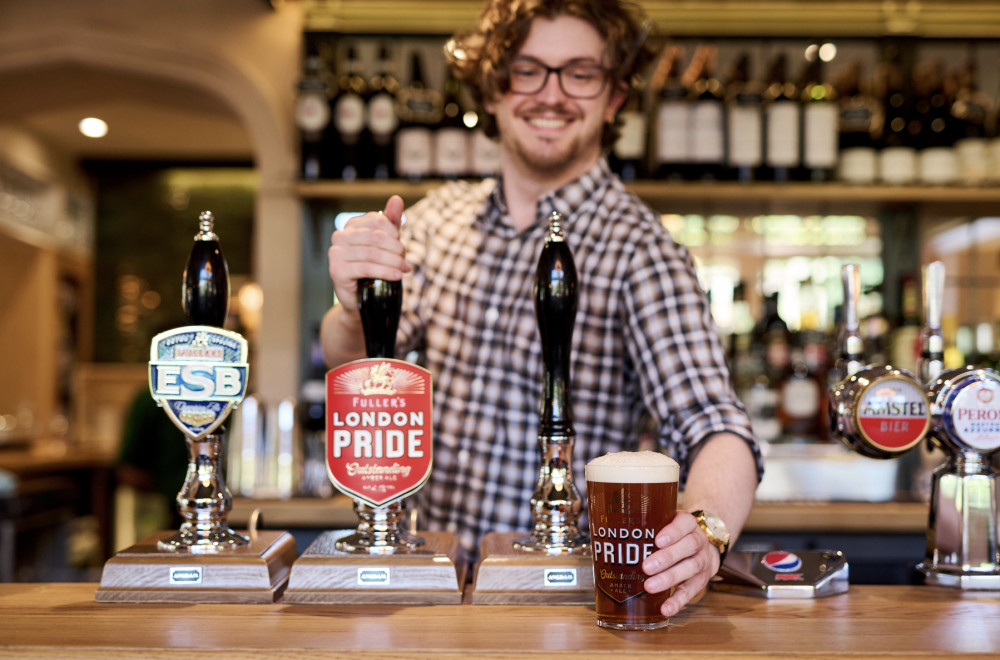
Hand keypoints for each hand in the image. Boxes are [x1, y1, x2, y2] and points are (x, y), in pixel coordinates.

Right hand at [328, 195, 408, 314]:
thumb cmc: (375, 269)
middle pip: (376, 237)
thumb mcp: (387, 244)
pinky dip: (386, 272)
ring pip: (373, 253)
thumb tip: (397, 198)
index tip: (402, 249)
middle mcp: (339, 236)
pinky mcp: (336, 270)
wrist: (362, 300)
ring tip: (404, 270)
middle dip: (396, 250)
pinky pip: (366, 268)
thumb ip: (391, 222)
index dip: (395, 235)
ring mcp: (335, 253)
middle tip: (405, 263)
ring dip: (394, 262)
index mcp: (351, 225)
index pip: (378, 221)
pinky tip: (397, 276)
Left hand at [641, 510, 720, 616]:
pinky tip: (665, 608)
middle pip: (688, 547)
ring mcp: (701, 562)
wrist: (703, 551)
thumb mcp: (666, 524)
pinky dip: (677, 601)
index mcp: (688, 524)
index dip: (673, 532)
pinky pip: (690, 592)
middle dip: (666, 558)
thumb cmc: (674, 536)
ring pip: (690, 568)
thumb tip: (606, 534)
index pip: (685, 523)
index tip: (657, 541)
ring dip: (669, 579)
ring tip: (649, 587)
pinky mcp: (700, 581)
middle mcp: (698, 541)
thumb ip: (646, 527)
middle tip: (646, 567)